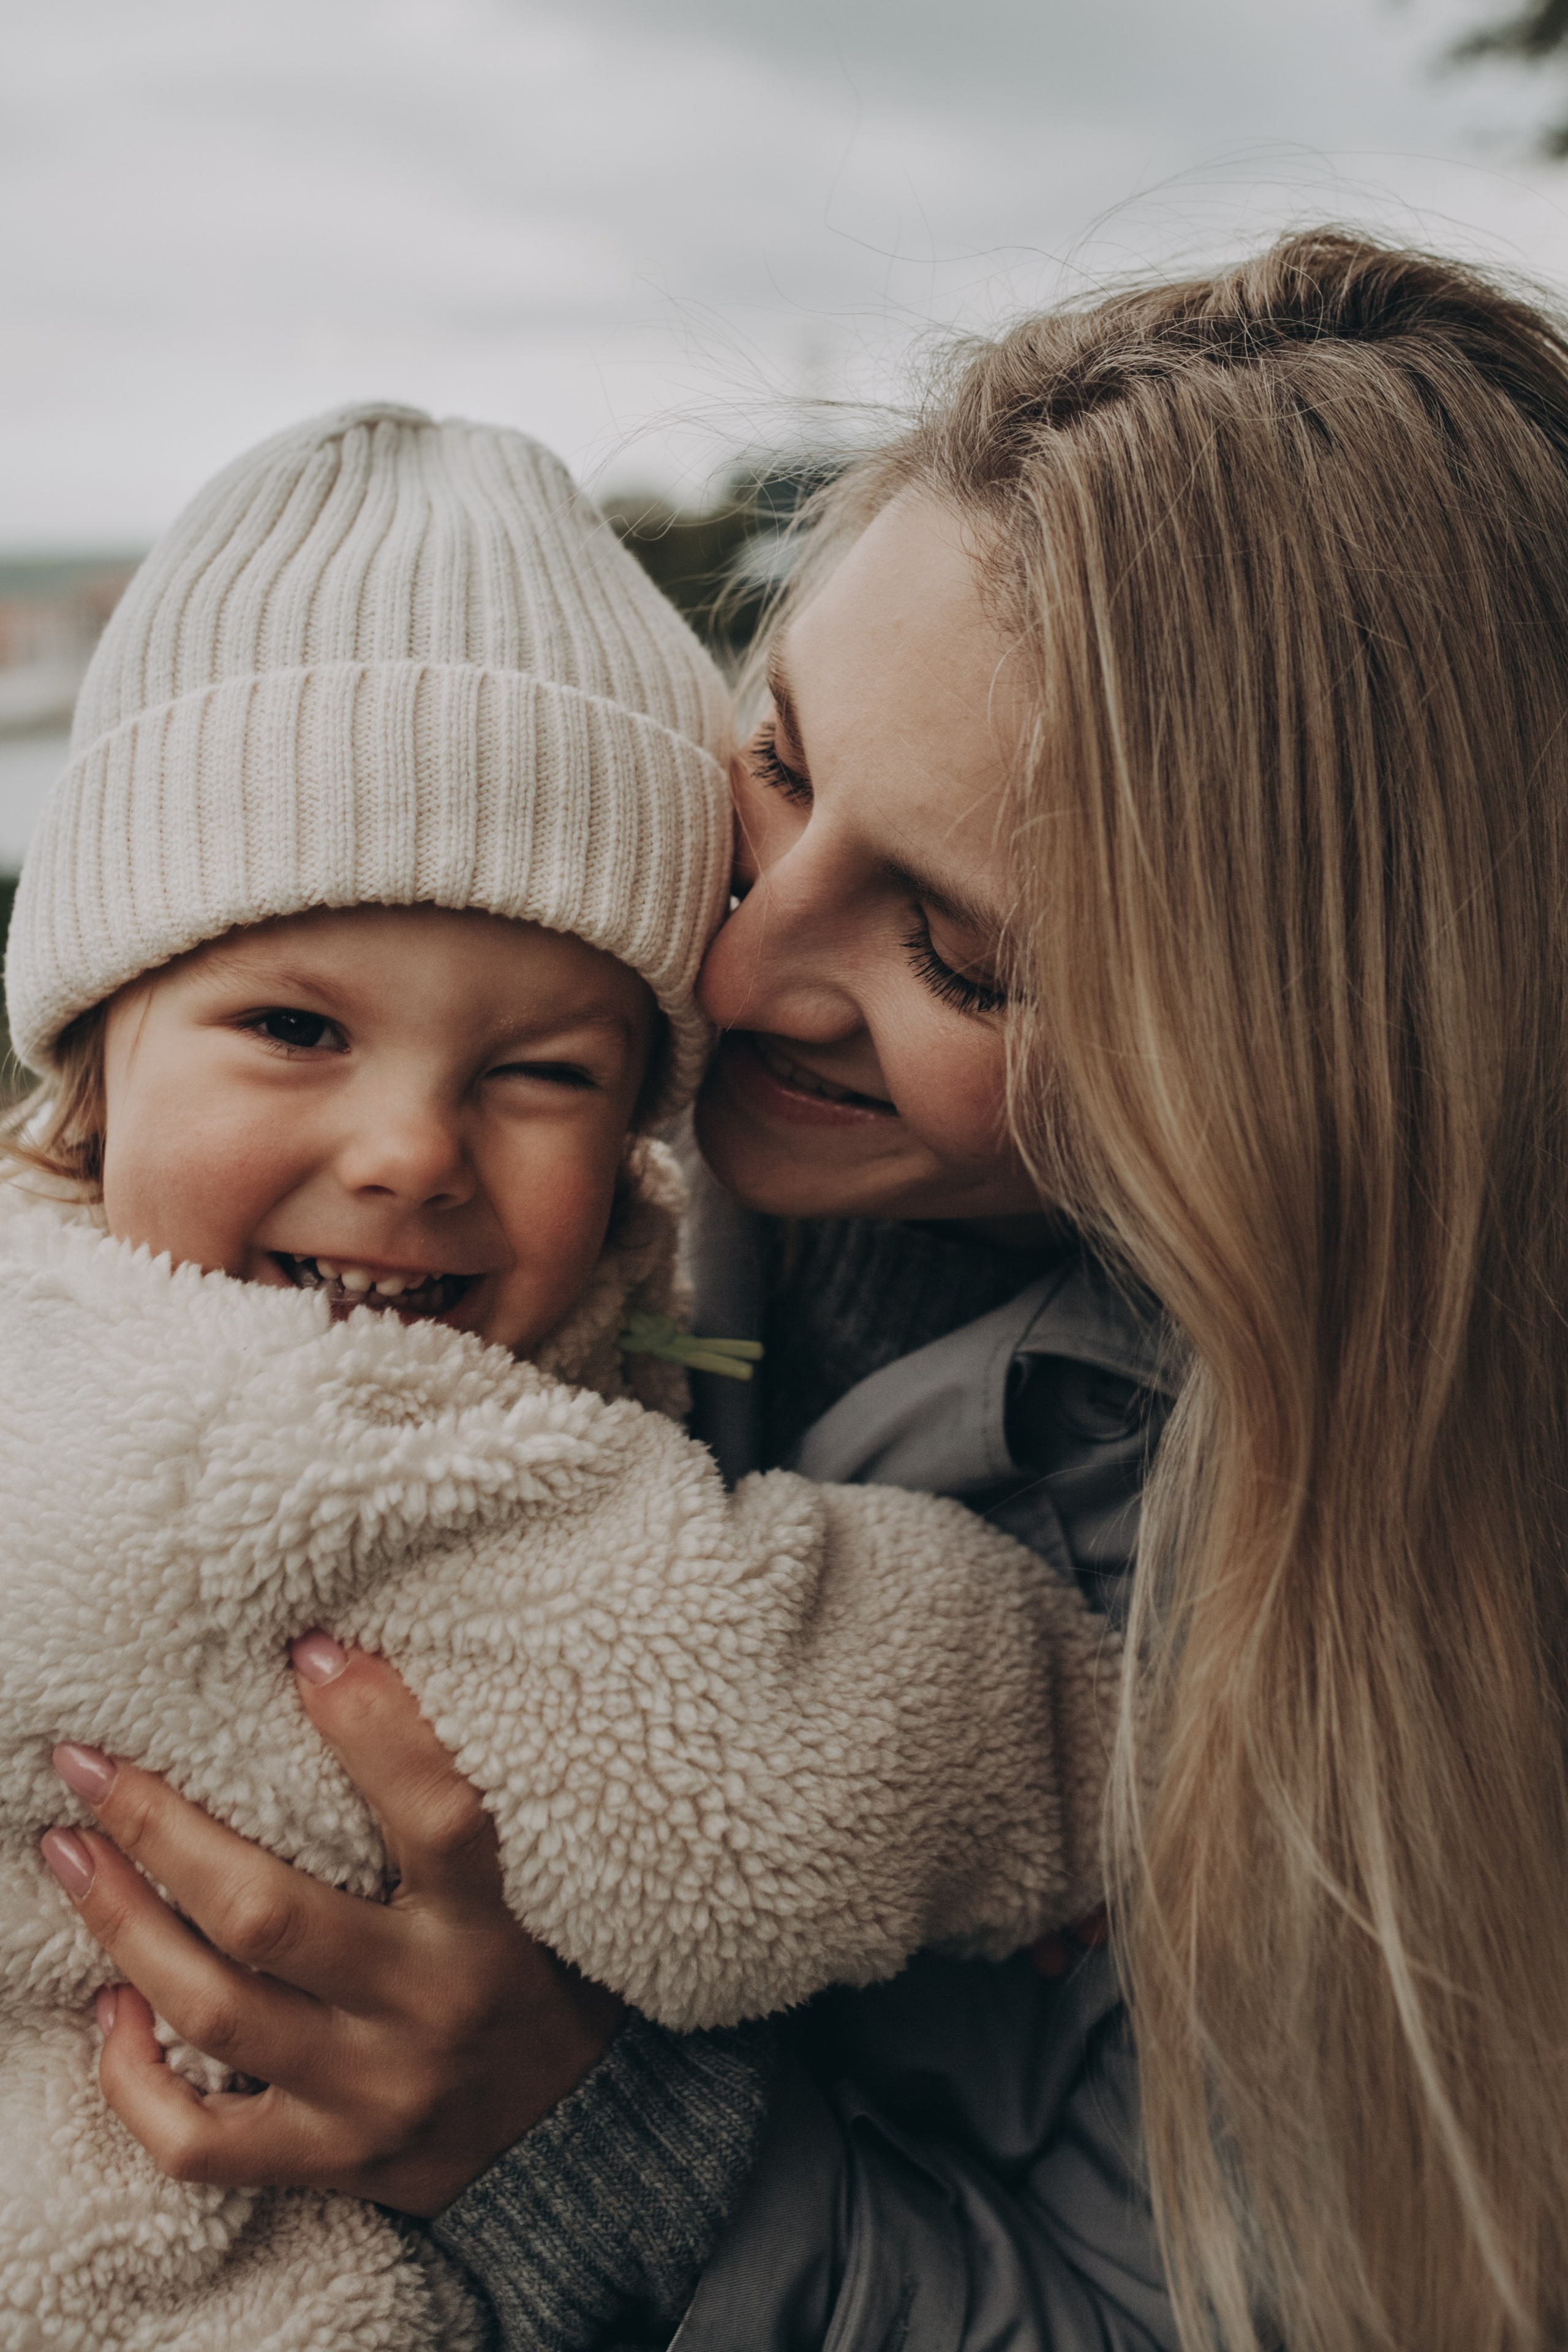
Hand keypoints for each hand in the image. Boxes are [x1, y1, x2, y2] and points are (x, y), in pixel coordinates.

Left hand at [38, 1635, 623, 2215]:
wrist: (582, 2142)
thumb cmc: (540, 1976)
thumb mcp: (535, 1888)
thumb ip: (458, 1814)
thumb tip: (350, 1676)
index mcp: (489, 1928)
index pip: (440, 1816)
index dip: (375, 1729)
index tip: (309, 1650)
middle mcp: (424, 2009)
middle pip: (267, 1916)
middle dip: (162, 1830)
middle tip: (90, 1766)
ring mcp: (369, 2096)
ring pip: (213, 2011)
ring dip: (123, 1924)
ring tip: (70, 1856)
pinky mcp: (327, 2161)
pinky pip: (198, 2141)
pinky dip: (132, 2080)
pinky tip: (109, 2011)